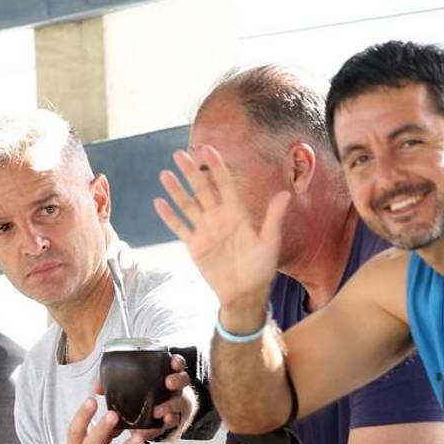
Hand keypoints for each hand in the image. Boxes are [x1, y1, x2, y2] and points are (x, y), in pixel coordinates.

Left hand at [93, 354, 194, 439]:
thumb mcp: (137, 387)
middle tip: (168, 383)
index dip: (176, 362)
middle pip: (183, 380)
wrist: (162, 414)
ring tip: (157, 411)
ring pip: (179, 403)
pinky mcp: (175, 420)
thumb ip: (118, 384)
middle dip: (176, 380)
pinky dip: (166, 424)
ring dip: (169, 406)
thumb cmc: (148, 395)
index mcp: (167, 374)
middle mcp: (175, 388)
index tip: (173, 362)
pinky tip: (160, 424)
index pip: (176, 364)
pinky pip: (173, 422)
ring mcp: (178, 404)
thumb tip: (97, 387)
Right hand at [154, 145, 289, 328]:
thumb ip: (273, 218)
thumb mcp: (270, 242)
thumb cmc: (260, 269)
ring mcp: (205, 230)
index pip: (225, 184)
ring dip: (176, 190)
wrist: (244, 293)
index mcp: (237, 213)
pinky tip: (159, 203)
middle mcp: (218, 217)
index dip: (216, 167)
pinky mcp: (195, 245)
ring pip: (187, 205)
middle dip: (191, 172)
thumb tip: (285, 194)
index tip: (208, 150)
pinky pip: (179, 228)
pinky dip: (169, 216)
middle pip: (202, 190)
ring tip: (165, 175)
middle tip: (180, 155)